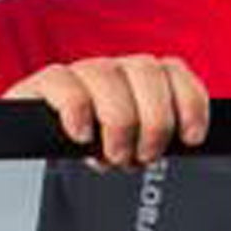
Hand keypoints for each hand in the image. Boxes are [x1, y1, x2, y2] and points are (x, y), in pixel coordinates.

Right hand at [3, 56, 209, 167]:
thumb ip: (160, 139)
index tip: (191, 138)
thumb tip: (188, 142)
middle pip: (146, 70)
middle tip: (145, 155)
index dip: (189, 101)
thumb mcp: (136, 149)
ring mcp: (78, 74)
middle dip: (154, 120)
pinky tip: (81, 135)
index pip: (173, 70)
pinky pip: (61, 80)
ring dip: (118, 121)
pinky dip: (76, 108)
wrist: (39, 160)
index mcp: (141, 81)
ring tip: (114, 156)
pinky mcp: (43, 85)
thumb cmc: (95, 154)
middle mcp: (113, 71)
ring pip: (106, 75)